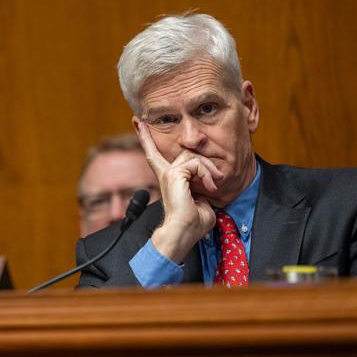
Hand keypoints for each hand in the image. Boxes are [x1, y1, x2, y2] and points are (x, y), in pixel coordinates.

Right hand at [137, 122, 222, 262]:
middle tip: (217, 180)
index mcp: (169, 179)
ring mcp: (168, 173)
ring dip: (208, 170)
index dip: (146, 139)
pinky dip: (206, 175)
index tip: (138, 123)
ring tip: (213, 186)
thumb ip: (202, 186)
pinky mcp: (174, 174)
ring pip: (194, 157)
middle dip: (206, 163)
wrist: (183, 232)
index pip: (155, 155)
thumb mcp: (202, 200)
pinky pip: (196, 164)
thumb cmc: (193, 223)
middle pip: (186, 152)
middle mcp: (165, 174)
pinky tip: (209, 187)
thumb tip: (210, 182)